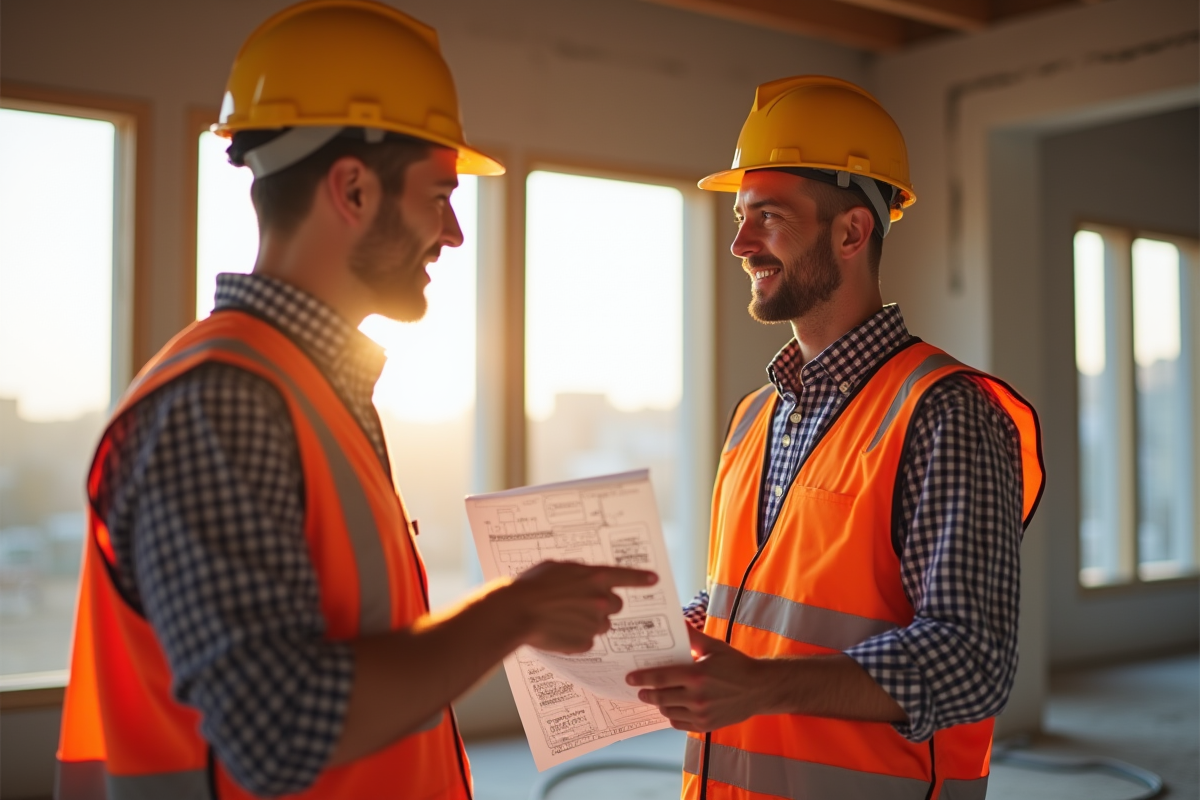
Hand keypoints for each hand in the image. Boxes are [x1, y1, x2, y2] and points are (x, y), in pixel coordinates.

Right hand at [502, 561, 657, 653]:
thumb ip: (578, 573)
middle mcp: (601, 600)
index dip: (641, 578)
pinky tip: (558, 631)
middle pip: (616, 605)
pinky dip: (576, 637)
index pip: (627, 576)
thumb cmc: (531, 586)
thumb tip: (584, 579)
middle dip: (603, 604)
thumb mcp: (557, 567)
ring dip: (590, 621)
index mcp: (596, 577)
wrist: (516, 611)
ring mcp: (595, 623)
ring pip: (601, 624)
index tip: (655, 579)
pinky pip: (587, 640)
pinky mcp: (585, 643)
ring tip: (564, 617)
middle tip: (582, 603)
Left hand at [625, 625, 773, 731]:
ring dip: (660, 704)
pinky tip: (673, 707)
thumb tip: (677, 622)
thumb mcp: (715, 647)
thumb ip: (693, 637)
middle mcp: (697, 697)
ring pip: (668, 712)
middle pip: (660, 697)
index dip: (642, 678)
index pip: (660, 678)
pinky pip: (679, 723)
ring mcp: (701, 714)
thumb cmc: (736, 665)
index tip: (630, 677)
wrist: (759, 689)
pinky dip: (672, 716)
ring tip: (657, 696)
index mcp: (696, 675)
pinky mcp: (706, 725)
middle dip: (646, 693)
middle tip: (639, 689)